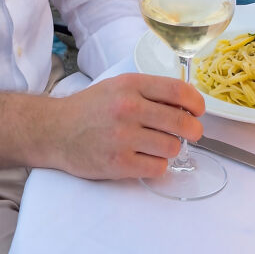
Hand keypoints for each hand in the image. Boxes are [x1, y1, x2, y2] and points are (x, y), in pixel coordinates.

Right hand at [49, 73, 204, 180]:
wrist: (55, 131)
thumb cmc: (89, 108)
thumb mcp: (118, 87)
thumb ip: (148, 93)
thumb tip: (185, 105)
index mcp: (130, 85)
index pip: (177, 90)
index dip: (196, 102)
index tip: (198, 110)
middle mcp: (128, 109)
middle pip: (180, 121)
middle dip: (193, 129)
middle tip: (191, 133)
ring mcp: (123, 137)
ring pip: (172, 147)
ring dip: (171, 148)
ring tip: (158, 145)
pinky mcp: (119, 163)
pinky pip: (158, 168)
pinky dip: (157, 165)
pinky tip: (146, 158)